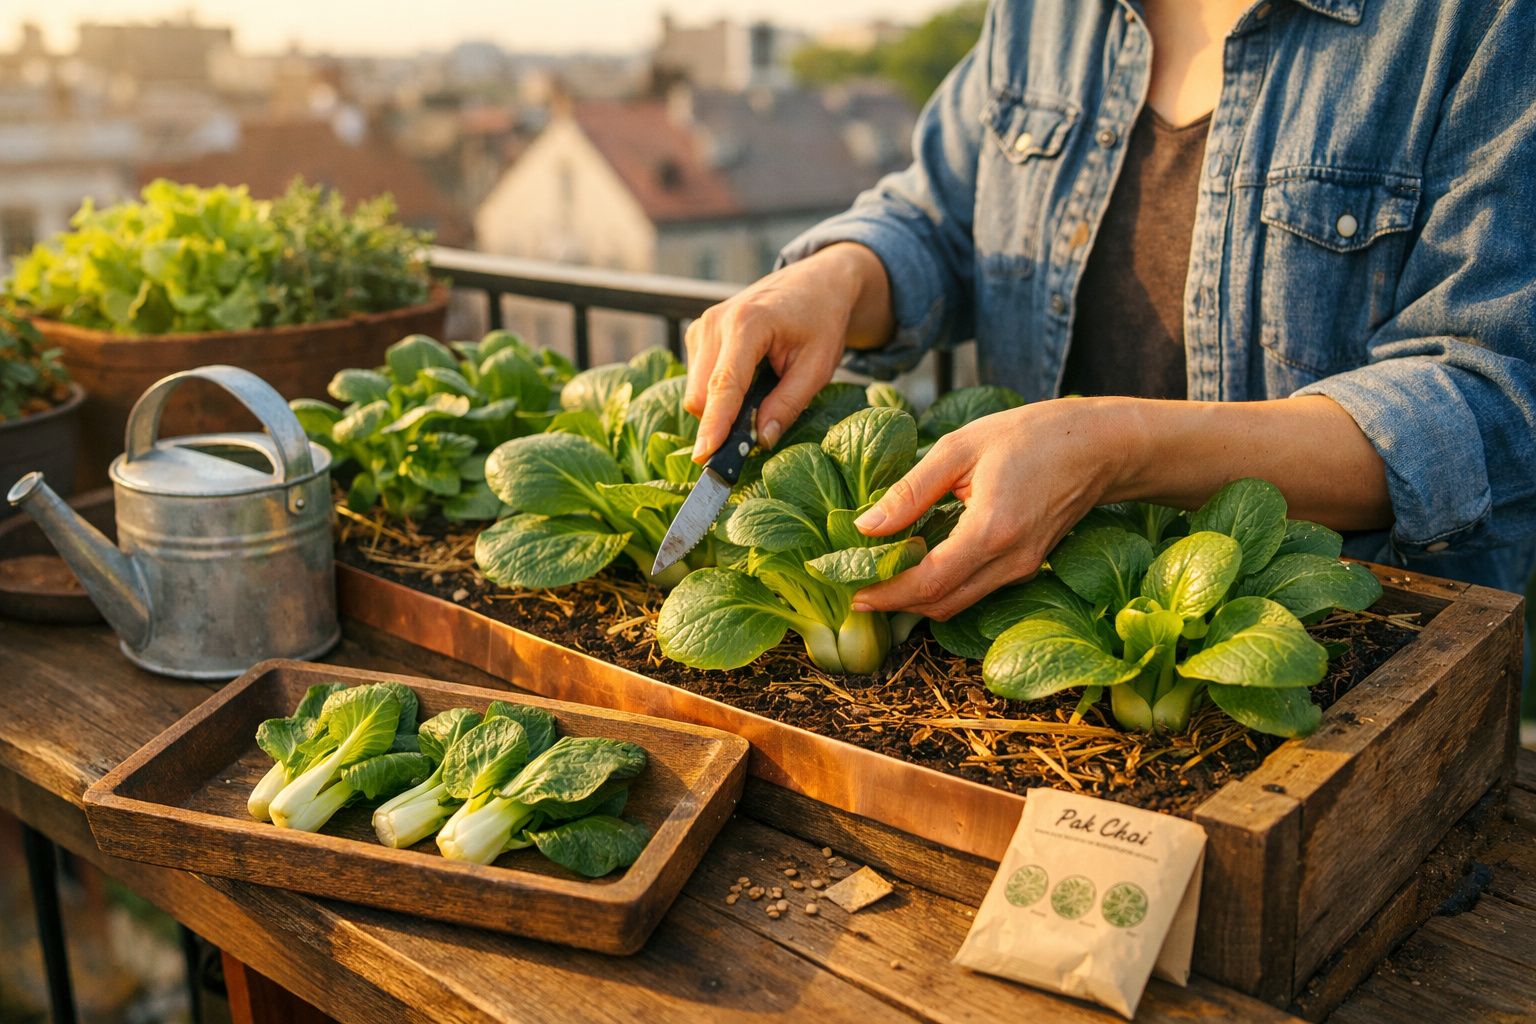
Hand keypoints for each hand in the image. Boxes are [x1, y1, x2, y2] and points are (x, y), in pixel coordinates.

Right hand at [685, 243, 891, 459]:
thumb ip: (788, 405)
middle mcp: (715, 322)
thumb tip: (761, 441)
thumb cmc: (821, 320)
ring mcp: (702, 326)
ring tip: (762, 389)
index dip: (714, 425)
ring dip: (722, 407)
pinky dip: (719, 393)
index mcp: (747, 324)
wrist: (815, 282)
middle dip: (722, 422)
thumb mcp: (818, 366)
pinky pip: (698, 380)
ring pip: (695, 391)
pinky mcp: (698, 334)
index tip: (704, 457)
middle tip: (760, 428)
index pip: (724, 385)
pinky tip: (749, 378)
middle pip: (701, 395)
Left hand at [851, 398, 1137, 618]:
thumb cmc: (1032, 435)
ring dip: (918, 597)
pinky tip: (921, 561)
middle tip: (857, 586)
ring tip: (882, 574)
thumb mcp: (960, 448)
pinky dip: (943, 585)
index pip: (928, 583)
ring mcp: (1023, 569)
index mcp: (991, 530)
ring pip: (958, 603)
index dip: (887, 594)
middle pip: (941, 605)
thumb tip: (867, 526)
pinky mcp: (1028, 566)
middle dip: (896, 603)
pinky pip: (976, 589)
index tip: (853, 591)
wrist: (1101, 446)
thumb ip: (910, 490)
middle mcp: (1010, 561)